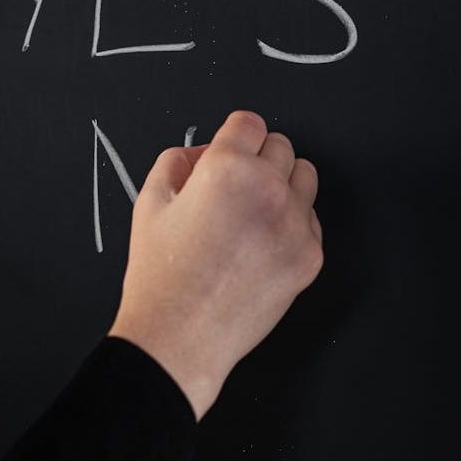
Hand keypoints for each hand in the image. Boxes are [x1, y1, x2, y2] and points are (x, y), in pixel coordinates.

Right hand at [108, 110, 323, 420]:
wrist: (180, 338)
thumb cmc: (160, 276)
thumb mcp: (149, 204)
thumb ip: (177, 161)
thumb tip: (204, 153)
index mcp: (227, 170)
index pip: (250, 122)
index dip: (233, 137)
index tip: (227, 153)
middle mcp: (269, 191)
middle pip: (281, 146)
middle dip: (256, 159)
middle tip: (233, 190)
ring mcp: (295, 226)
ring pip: (305, 177)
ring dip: (282, 184)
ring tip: (251, 214)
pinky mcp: (309, 257)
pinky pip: (311, 220)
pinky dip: (291, 223)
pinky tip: (261, 246)